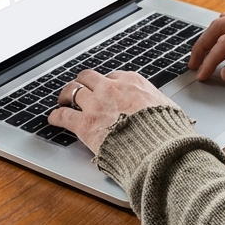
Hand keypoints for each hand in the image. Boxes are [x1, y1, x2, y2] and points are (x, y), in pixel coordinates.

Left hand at [48, 69, 175, 154]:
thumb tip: (171, 116)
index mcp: (133, 82)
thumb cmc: (167, 132)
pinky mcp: (84, 123)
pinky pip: (63, 115)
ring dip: (66, 95)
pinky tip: (53, 118)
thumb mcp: (169, 111)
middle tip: (79, 90)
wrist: (158, 147)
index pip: (114, 76)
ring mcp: (96, 104)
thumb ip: (160, 108)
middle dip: (83, 83)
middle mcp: (112, 88)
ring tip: (63, 100)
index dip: (107, 84)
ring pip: (72, 90)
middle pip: (89, 77)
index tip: (105, 90)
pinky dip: (56, 116)